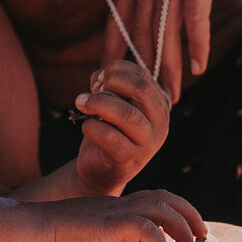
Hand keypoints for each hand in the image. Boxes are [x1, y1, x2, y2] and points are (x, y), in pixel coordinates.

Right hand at [30, 189, 205, 241]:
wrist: (29, 232)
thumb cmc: (54, 241)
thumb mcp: (89, 239)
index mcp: (117, 206)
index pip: (158, 197)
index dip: (179, 211)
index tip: (192, 231)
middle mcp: (120, 204)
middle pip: (167, 199)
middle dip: (190, 217)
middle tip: (202, 240)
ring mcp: (115, 212)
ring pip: (163, 210)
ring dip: (181, 231)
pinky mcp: (110, 225)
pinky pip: (146, 229)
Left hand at [73, 60, 170, 194]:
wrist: (101, 171)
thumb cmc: (107, 130)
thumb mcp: (111, 103)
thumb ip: (107, 85)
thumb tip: (100, 79)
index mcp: (159, 105)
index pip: (143, 76)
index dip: (117, 69)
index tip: (99, 78)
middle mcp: (160, 123)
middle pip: (141, 89)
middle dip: (112, 82)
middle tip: (92, 89)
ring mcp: (147, 143)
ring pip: (126, 114)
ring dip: (97, 103)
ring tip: (80, 102)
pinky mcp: (129, 159)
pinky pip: (109, 136)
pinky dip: (92, 126)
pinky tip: (86, 126)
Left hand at [103, 0, 241, 100]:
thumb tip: (164, 4)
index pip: (118, 16)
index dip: (113, 51)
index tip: (109, 82)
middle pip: (140, 28)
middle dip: (143, 70)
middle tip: (148, 103)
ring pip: (164, 25)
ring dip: (168, 65)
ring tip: (173, 95)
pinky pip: (193, 10)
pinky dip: (195, 40)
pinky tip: (199, 64)